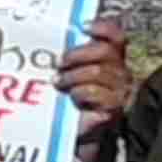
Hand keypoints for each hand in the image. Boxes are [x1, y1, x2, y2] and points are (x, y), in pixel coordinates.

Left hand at [56, 17, 133, 143]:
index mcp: (110, 59)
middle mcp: (120, 72)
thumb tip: (41, 38)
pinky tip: (73, 97)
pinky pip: (95, 93)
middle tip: (60, 63)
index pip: (115, 36)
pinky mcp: (113, 109)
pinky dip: (80, 93)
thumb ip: (65, 58)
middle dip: (78, 54)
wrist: (77, 133)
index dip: (103, 28)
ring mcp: (120, 91)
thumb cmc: (68, 99)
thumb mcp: (66, 74)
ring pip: (98, 71)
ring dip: (73, 76)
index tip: (82, 27)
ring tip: (59, 83)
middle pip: (105, 51)